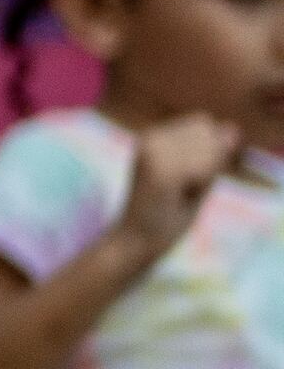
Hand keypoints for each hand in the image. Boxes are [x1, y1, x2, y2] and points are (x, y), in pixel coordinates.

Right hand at [113, 114, 243, 265]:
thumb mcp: (196, 179)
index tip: (181, 178)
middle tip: (179, 187)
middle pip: (207, 132)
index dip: (206, 154)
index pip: (203, 125)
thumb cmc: (166, 217)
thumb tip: (232, 128)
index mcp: (152, 136)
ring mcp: (152, 151)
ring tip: (177, 193)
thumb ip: (214, 153)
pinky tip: (177, 196)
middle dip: (207, 162)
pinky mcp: (158, 170)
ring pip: (209, 149)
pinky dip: (201, 184)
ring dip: (204, 174)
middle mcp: (149, 136)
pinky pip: (206, 168)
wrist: (136, 243)